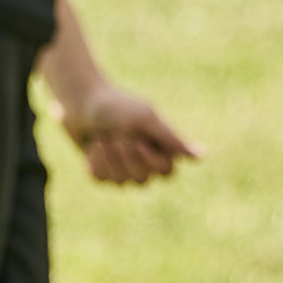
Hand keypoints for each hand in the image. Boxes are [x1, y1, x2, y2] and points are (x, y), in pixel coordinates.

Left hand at [59, 82, 197, 187]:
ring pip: (121, 182)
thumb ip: (171, 140)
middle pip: (143, 180)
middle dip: (126, 158)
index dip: (152, 162)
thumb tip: (203, 156)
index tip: (138, 142)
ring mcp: (122, 167)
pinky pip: (101, 180)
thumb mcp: (146, 120)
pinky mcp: (101, 170)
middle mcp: (144, 159)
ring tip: (102, 139)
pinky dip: (95, 162)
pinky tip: (93, 146)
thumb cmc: (117, 106)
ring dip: (109, 159)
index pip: (168, 172)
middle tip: (116, 136)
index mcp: (160, 145)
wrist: (80, 100)